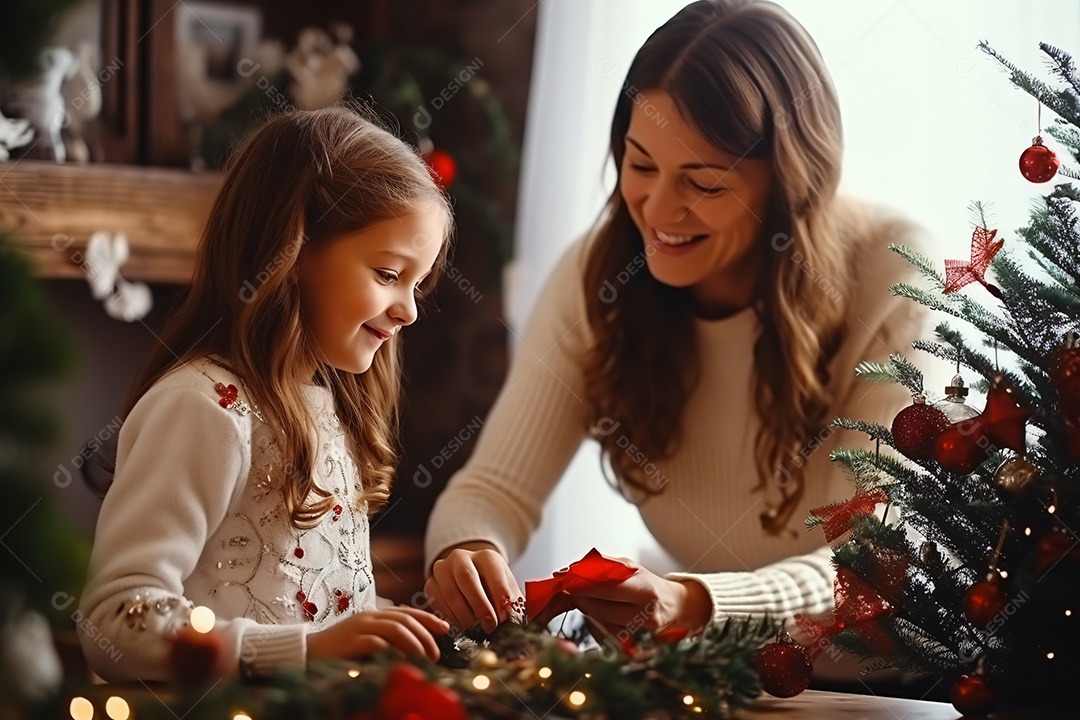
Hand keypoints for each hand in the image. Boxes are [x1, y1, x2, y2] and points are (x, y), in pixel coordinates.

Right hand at [306, 607, 448, 662]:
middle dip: (425, 634)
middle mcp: (369, 616)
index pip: (407, 612)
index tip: (446, 628)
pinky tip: (403, 660)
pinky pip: (377, 642)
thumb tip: (415, 644)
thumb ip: (387, 636)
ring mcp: (359, 627)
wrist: (307, 652)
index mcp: (375, 614)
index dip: (428, 618)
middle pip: (405, 619)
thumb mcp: (367, 638)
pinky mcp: (351, 641)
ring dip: (415, 642)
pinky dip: (393, 650)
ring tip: (425, 657)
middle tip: (436, 653)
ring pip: (396, 627)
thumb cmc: (340, 649)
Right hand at [423, 543, 523, 634]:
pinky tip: (461, 629)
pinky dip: (450, 619)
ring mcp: (442, 569)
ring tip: (476, 632)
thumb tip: (514, 621)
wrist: (472, 585)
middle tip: (489, 627)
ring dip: (464, 617)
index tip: (505, 617)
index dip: (499, 595)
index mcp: (486, 556)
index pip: (493, 571)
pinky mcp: (430, 584)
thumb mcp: (508, 593)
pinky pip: (437, 603)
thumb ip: (513, 605)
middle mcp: (461, 557)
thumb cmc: (494, 592)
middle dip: (479, 605)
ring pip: (450, 593)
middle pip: (466, 577)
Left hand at [534, 560, 711, 639]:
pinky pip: (608, 637)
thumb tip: (575, 568)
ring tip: (585, 601)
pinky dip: (597, 626)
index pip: (608, 588)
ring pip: (602, 626)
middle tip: (569, 591)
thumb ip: (604, 566)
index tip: (568, 580)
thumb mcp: (631, 568)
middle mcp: (646, 613)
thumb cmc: (649, 585)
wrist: (676, 608)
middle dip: (581, 600)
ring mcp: (641, 633)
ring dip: (587, 613)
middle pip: (601, 610)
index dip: (584, 586)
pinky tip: (597, 616)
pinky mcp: (637, 646)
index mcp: (645, 588)